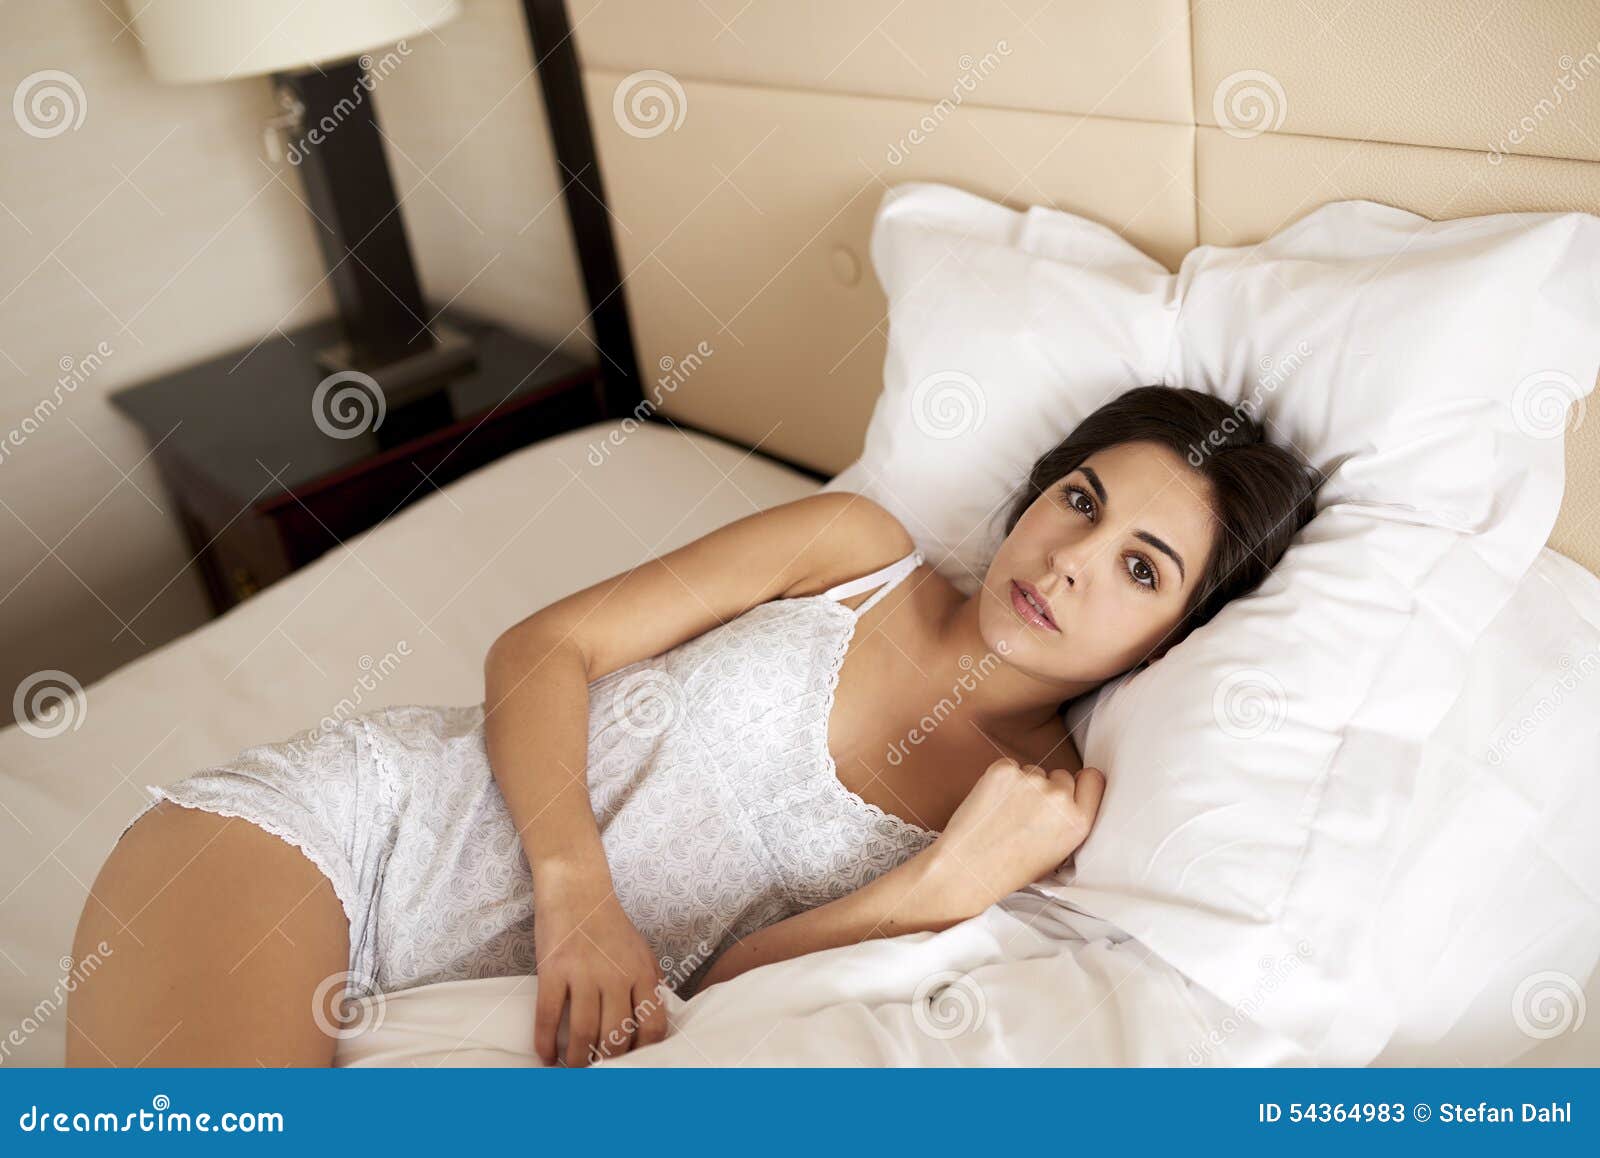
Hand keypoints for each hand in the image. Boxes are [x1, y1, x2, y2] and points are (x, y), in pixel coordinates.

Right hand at [531, 872, 669, 1066]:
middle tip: (597, 1072)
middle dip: (606, 1062)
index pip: (652, 1026)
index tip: (632, 1065)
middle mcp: (616, 975)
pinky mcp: (553, 969)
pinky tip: (545, 1056)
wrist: (577, 888)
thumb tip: (653, 1028)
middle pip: (615, 1036)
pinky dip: (544, 1043)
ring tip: (571, 1068)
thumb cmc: (609, 924)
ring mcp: (583, 973)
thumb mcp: (641, 951)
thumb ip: (648, 986)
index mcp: (643, 973)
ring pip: (581, 1033)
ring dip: (575, 1059)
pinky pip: (548, 1017)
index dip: (643, 1054)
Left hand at [928, 757, 1104, 914]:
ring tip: (1005, 815)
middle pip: (1062, 775)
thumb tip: (1072, 795)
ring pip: (1033, 771)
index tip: (1069, 788)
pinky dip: (1001, 779)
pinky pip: (1009, 766)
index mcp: (1078, 822)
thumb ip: (1070, 822)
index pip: (1094, 779)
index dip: (1080, 783)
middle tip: (1027, 813)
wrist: (969, 870)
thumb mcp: (1058, 853)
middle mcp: (1059, 799)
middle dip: (1048, 788)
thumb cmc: (1011, 868)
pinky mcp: (1003, 771)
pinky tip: (992, 804)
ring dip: (1022, 785)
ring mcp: (1031, 782)